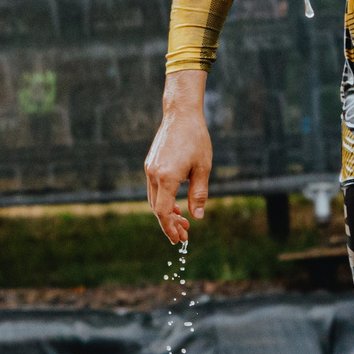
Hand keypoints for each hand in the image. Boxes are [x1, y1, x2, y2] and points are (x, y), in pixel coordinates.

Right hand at [144, 71, 213, 243]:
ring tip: (183, 220)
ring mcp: (150, 168)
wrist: (181, 114)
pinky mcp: (150, 164)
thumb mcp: (203, 168)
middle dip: (169, 224)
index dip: (170, 228)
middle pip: (156, 208)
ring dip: (166, 213)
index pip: (163, 212)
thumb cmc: (196, 139)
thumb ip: (199, 194)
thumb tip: (197, 217)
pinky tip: (176, 203)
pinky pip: (154, 188)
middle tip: (184, 235)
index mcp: (166, 177)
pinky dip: (163, 200)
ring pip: (153, 199)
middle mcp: (153, 174)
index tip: (179, 239)